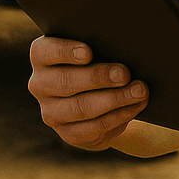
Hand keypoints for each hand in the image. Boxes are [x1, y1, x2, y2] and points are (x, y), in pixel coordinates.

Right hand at [28, 36, 148, 149]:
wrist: (97, 96)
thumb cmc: (98, 59)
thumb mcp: (95, 48)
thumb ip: (100, 44)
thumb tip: (124, 45)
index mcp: (41, 56)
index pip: (45, 51)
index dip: (65, 52)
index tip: (88, 52)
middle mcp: (40, 84)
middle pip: (65, 81)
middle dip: (98, 77)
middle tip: (124, 73)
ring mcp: (51, 112)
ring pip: (81, 107)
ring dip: (114, 99)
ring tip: (139, 91)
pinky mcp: (67, 133)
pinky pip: (94, 127)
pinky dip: (118, 116)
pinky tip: (135, 106)